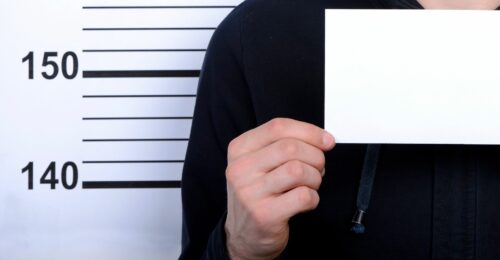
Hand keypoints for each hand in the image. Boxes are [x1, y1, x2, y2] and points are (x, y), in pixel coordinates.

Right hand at [224, 118, 334, 258]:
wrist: (244, 235)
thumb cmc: (259, 194)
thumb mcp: (260, 163)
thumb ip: (285, 145)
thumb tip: (324, 139)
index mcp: (240, 149)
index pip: (277, 127)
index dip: (308, 131)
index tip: (326, 140)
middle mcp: (240, 169)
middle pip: (290, 147)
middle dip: (315, 156)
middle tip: (318, 168)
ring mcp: (250, 192)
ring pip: (298, 170)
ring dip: (315, 178)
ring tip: (310, 185)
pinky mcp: (264, 214)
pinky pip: (303, 196)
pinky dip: (313, 198)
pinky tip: (304, 202)